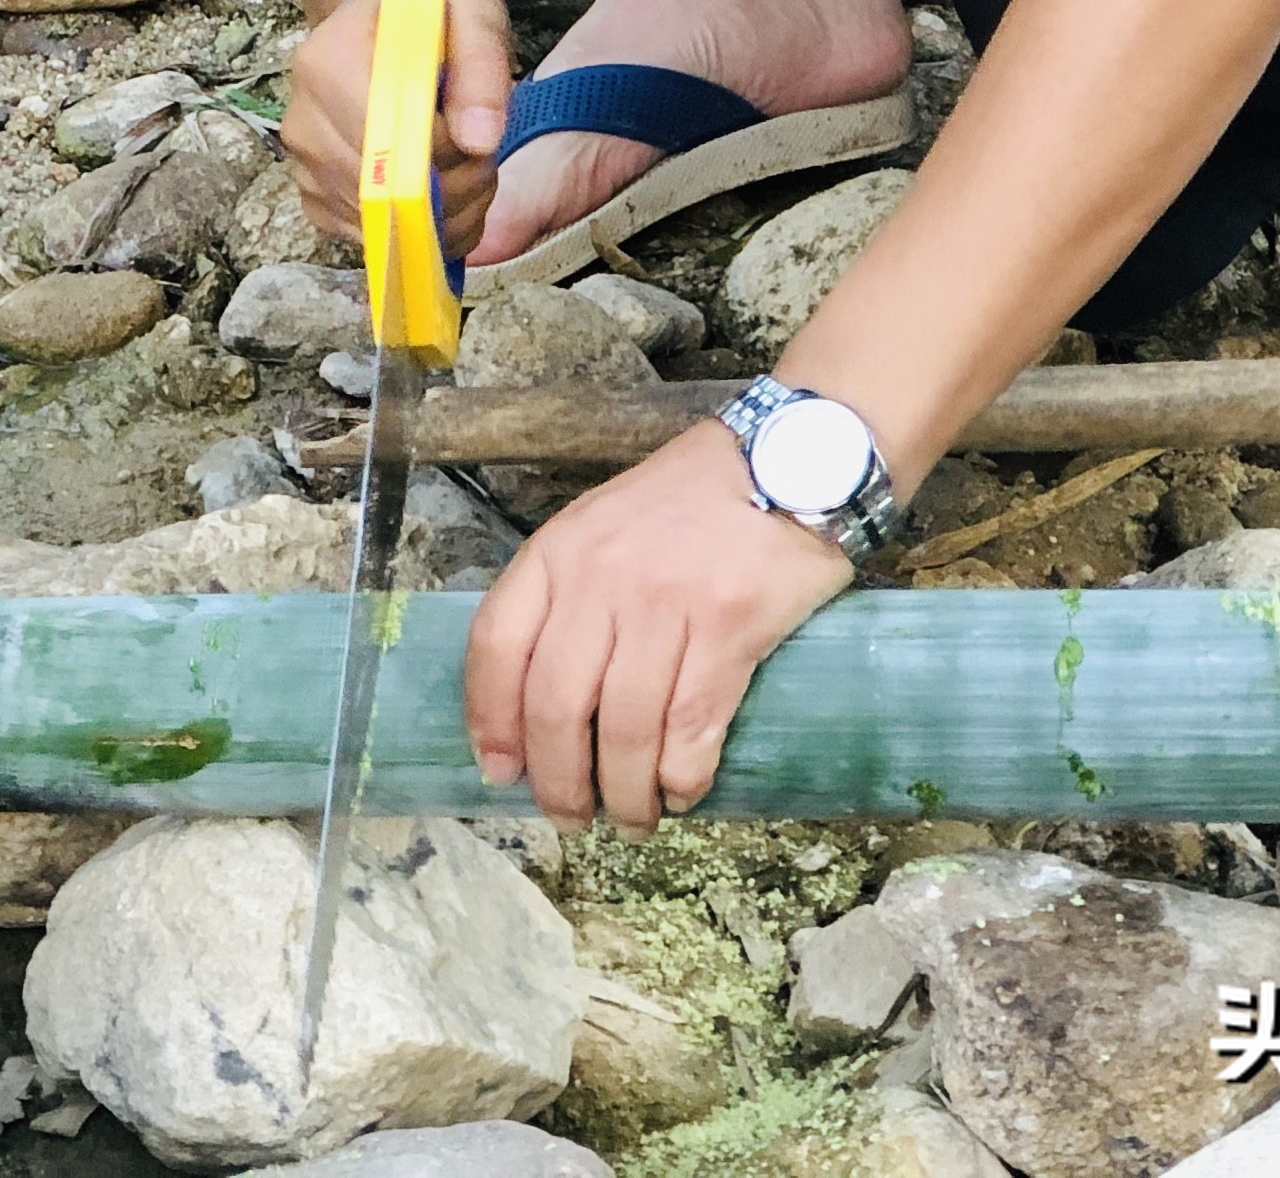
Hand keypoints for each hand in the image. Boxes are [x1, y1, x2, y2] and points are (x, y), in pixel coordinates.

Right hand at [284, 0, 513, 257]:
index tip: (478, 134)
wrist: (380, 22)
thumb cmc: (429, 17)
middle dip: (454, 189)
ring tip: (461, 170)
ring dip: (442, 215)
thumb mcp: (472, 15)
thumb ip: (482, 68)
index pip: (393, 140)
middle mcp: (302, 121)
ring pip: (383, 224)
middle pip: (385, 191)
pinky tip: (437, 193)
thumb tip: (479, 142)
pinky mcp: (314, 200)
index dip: (451, 153)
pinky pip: (372, 237)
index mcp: (328, 63)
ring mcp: (303, 166)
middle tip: (481, 157)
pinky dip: (417, 232)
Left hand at [462, 422, 850, 826]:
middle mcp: (601, 577)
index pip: (496, 644)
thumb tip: (542, 702)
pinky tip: (682, 792)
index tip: (499, 771)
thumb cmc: (690, 502)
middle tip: (571, 817)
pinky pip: (691, 727)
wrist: (789, 459)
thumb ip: (568, 595)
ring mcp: (665, 602)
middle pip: (556, 704)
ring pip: (623, 728)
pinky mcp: (729, 627)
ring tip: (632, 819)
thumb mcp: (604, 526)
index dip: (489, 719)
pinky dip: (681, 776)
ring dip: (623, 794)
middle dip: (558, 781)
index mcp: (559, 551)